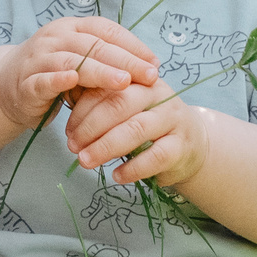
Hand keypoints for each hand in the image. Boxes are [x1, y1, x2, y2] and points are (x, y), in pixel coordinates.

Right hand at [0, 17, 158, 127]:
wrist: (9, 85)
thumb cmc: (56, 72)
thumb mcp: (83, 62)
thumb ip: (109, 62)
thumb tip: (151, 68)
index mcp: (72, 27)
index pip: (106, 29)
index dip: (132, 44)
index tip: (155, 62)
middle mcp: (55, 37)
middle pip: (94, 45)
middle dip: (125, 60)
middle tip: (149, 75)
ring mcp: (39, 58)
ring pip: (73, 61)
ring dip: (100, 71)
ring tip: (123, 82)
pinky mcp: (27, 82)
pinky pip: (44, 79)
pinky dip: (58, 79)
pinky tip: (72, 81)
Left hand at [65, 82, 212, 192]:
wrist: (191, 144)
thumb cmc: (148, 123)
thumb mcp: (127, 108)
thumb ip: (102, 103)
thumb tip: (64, 101)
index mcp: (140, 80)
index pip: (108, 88)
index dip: (83, 108)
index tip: (67, 129)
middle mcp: (159, 94)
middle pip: (119, 105)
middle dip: (90, 127)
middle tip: (72, 146)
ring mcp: (172, 120)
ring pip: (135, 129)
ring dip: (105, 147)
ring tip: (85, 161)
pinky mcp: (181, 146)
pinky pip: (155, 157)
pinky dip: (132, 168)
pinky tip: (116, 176)